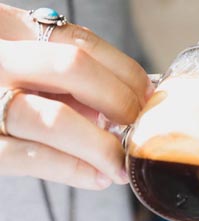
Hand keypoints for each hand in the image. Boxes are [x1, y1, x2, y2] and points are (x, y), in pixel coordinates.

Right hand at [0, 4, 150, 188]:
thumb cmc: (5, 91)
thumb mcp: (30, 70)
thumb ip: (70, 79)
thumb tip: (133, 103)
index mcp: (10, 30)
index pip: (82, 43)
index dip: (126, 73)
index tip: (149, 98)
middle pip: (73, 68)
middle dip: (119, 101)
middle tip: (139, 127)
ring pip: (55, 118)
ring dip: (102, 146)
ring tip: (122, 163)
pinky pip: (32, 158)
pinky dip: (74, 170)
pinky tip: (98, 177)